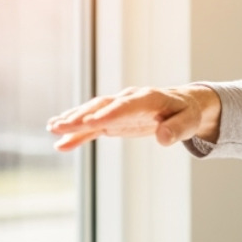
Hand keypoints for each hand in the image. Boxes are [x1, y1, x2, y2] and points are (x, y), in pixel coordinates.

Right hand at [47, 84, 221, 151]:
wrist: (181, 105)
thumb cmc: (186, 113)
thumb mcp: (189, 121)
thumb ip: (177, 129)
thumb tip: (163, 138)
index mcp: (148, 98)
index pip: (126, 105)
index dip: (110, 113)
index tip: (92, 122)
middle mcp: (128, 100)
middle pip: (101, 106)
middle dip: (80, 116)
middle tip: (59, 125)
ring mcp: (117, 109)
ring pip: (92, 113)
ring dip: (72, 121)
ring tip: (52, 128)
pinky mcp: (112, 120)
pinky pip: (92, 127)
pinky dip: (77, 134)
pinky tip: (60, 144)